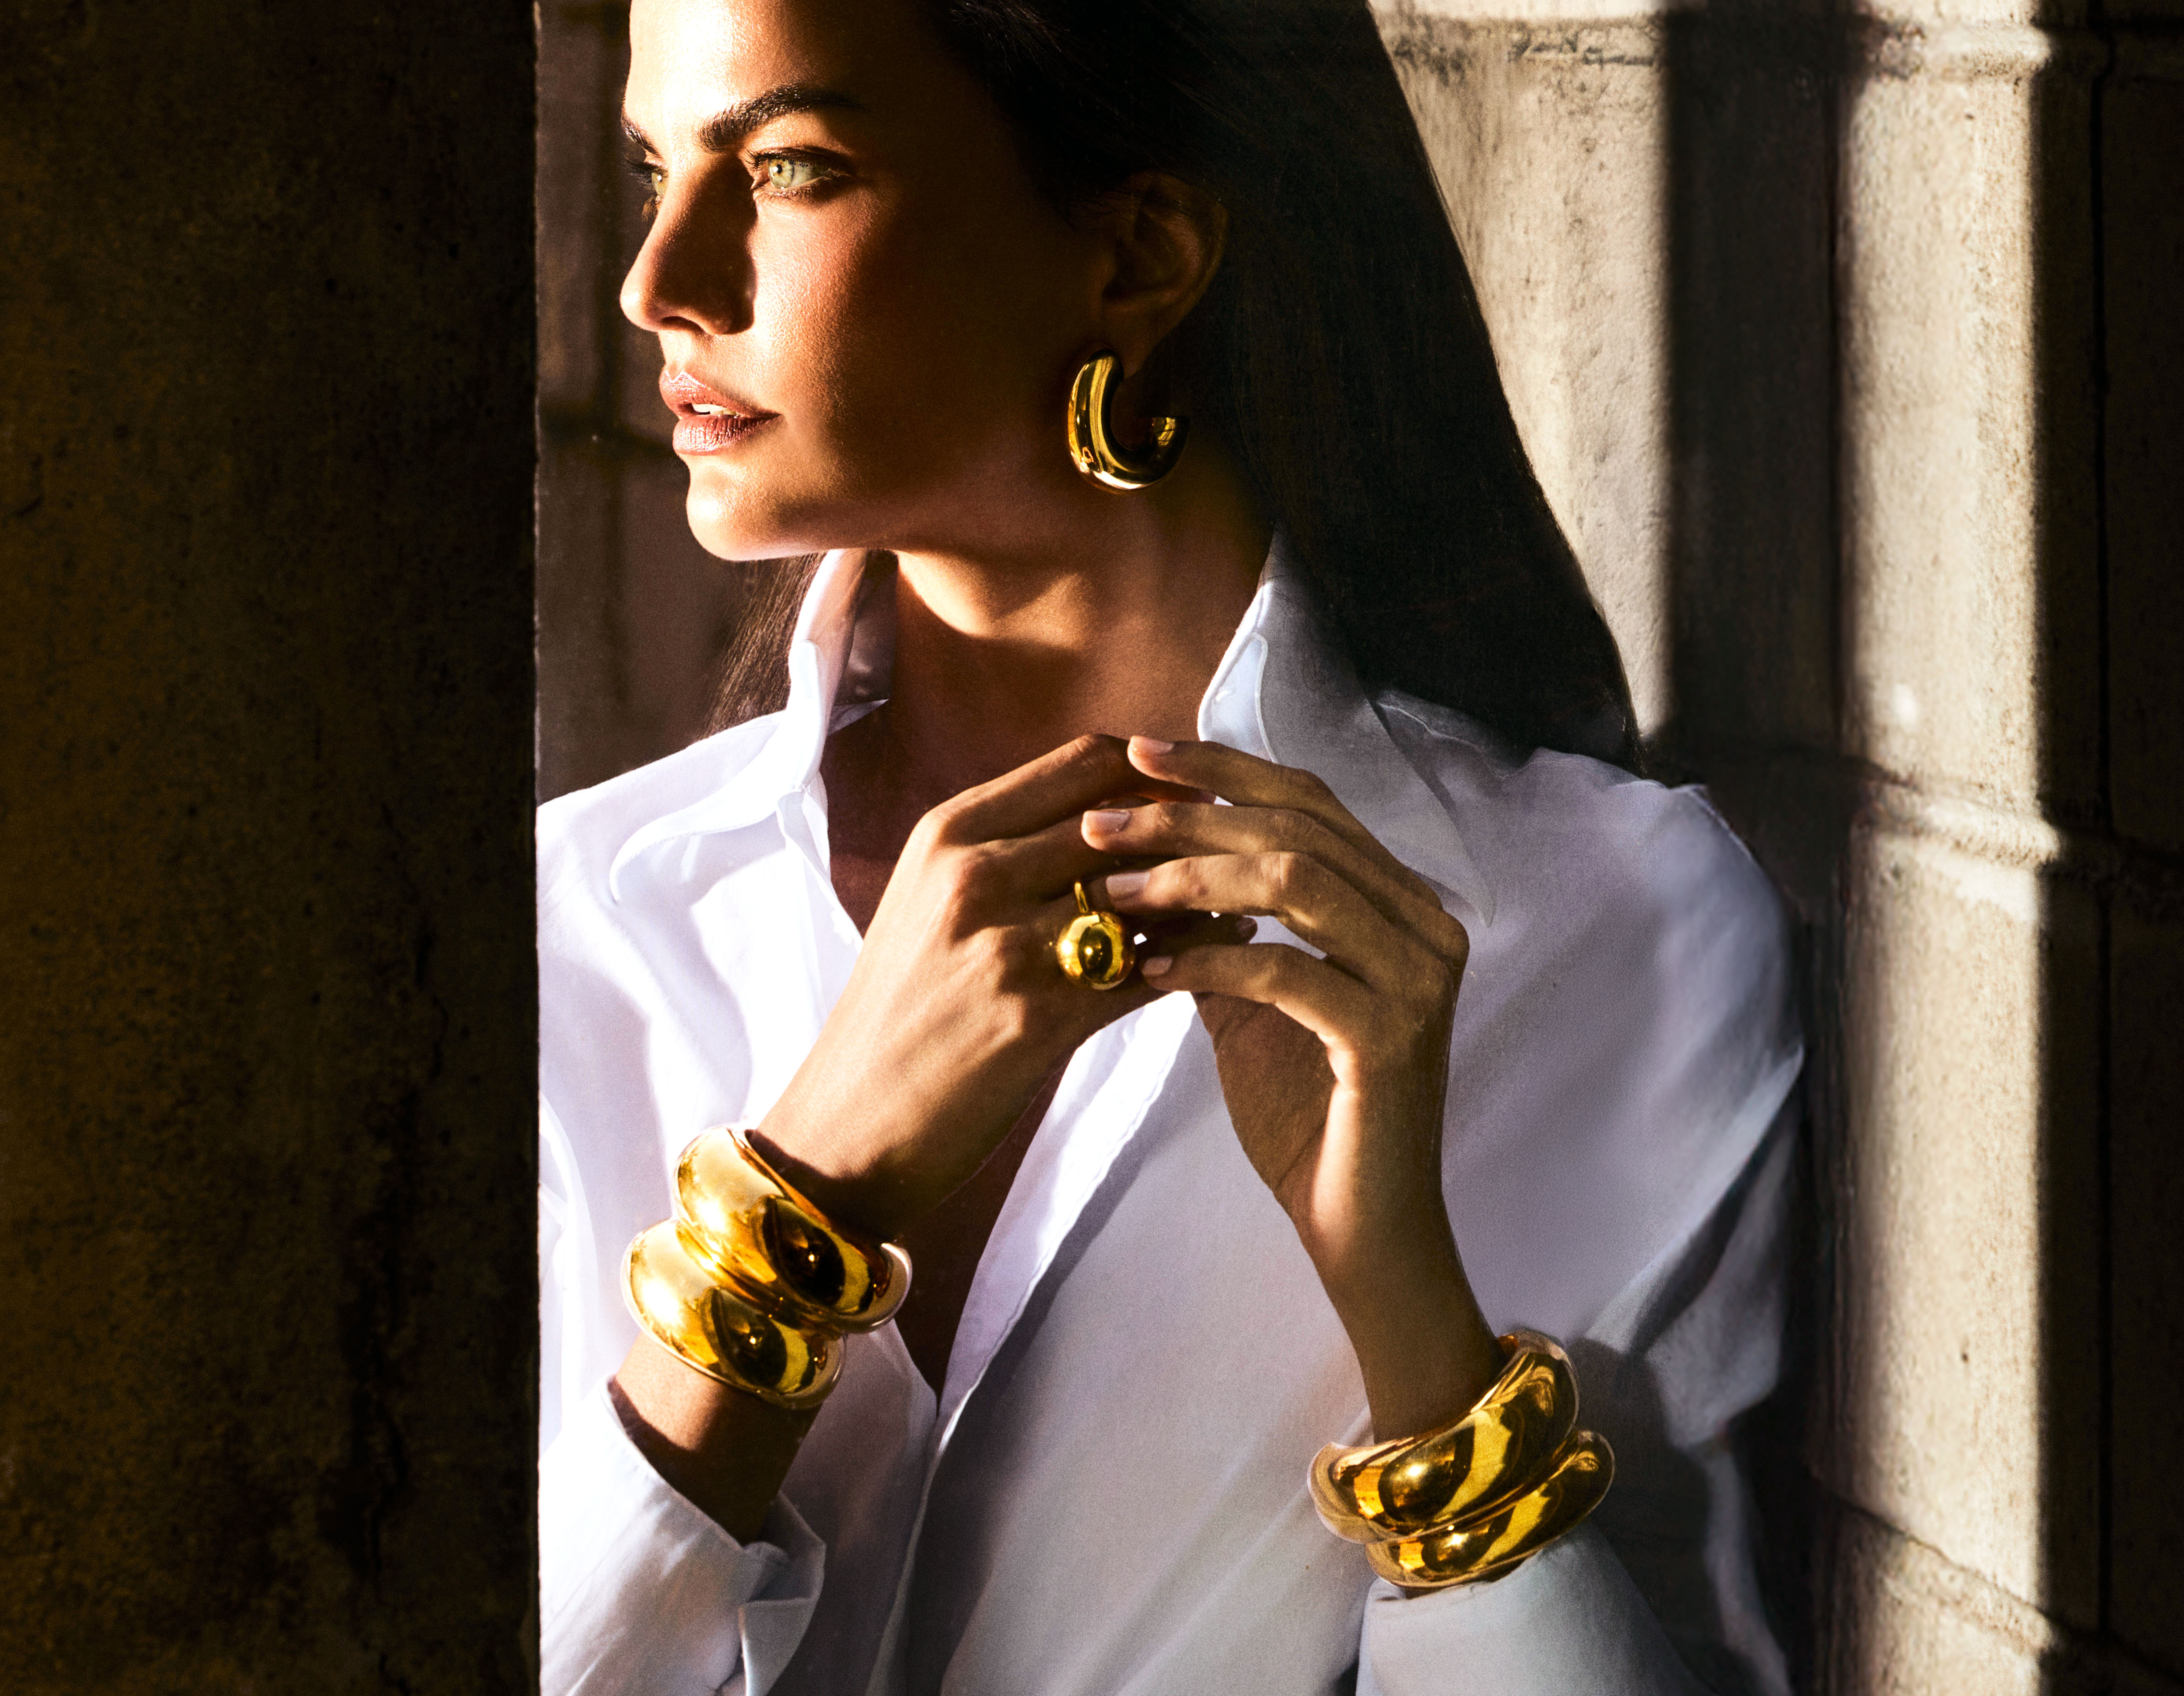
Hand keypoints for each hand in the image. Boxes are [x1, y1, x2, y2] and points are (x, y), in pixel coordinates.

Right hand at [756, 734, 1238, 1237]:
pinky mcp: (1037, 1019)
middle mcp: (973, 875)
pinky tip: (1236, 953)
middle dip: (1199, 827)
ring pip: (1146, 892)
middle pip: (1126, 818)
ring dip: (1211, 890)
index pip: (1083, 761)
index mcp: (948, 833)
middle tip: (1255, 838)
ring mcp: (1004, 946)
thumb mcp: (929, 902)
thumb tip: (1106, 811)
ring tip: (1259, 893)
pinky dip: (1204, 958)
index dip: (1158, 768)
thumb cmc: (900, 1014)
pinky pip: (1151, 970)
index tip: (1203, 788)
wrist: (848, 1125)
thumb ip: (1005, 847)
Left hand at [1083, 736, 1502, 1434]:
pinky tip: (1148, 968)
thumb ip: (1224, 929)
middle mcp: (1426, 926)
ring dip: (1190, 877)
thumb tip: (1152, 864)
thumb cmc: (1306, 1115)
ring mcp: (1419, 979)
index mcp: (1401, 902)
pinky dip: (1210, 961)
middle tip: (1101, 820)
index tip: (1138, 752)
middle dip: (1190, 814)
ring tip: (1110, 890)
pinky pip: (1287, 971)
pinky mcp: (1393, 1037)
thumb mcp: (1253, 1003)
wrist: (1359, 1226)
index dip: (1224, 767)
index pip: (1310, 802)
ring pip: (1297, 883)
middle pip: (1298, 829)